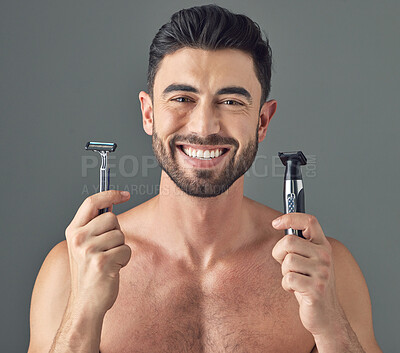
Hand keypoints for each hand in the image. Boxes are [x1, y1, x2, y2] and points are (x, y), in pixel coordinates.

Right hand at [65, 190, 131, 316]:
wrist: (86, 304)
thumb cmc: (89, 273)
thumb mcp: (84, 246)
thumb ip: (95, 226)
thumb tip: (112, 204)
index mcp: (73, 231)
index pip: (91, 202)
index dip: (110, 194)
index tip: (125, 195)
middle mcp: (78, 238)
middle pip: (111, 218)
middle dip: (116, 232)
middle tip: (108, 249)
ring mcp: (88, 250)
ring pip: (121, 235)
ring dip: (120, 248)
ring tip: (108, 261)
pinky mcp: (101, 262)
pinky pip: (126, 249)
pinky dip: (124, 259)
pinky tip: (112, 269)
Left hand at [271, 213, 342, 335]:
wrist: (326, 315)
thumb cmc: (311, 284)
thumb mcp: (309, 260)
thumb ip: (298, 244)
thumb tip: (280, 224)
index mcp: (323, 245)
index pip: (309, 221)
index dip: (290, 217)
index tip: (276, 223)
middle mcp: (325, 256)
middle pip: (288, 241)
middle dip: (279, 253)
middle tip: (287, 266)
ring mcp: (322, 273)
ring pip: (287, 261)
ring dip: (284, 272)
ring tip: (296, 280)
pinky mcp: (316, 289)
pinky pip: (288, 279)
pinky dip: (286, 286)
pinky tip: (297, 291)